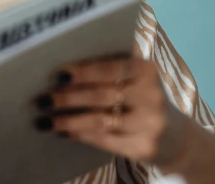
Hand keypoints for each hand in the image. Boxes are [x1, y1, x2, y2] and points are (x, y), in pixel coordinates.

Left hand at [32, 45, 192, 171]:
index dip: (82, 71)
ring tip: (44, 120)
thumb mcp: (136, 77)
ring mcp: (149, 124)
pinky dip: (81, 135)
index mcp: (145, 69)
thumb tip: (62, 65)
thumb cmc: (142, 96)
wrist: (175, 136)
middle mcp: (151, 95)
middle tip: (39, 99)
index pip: (109, 68)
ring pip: (99, 120)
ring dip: (67, 121)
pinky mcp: (144, 148)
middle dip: (66, 98)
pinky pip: (105, 140)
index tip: (56, 74)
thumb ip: (110, 68)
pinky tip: (64, 133)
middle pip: (100, 95)